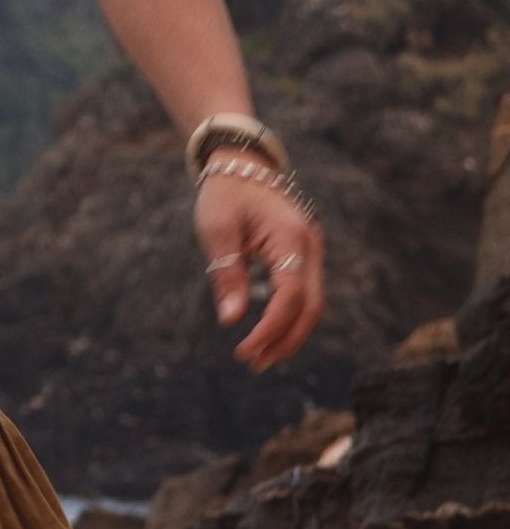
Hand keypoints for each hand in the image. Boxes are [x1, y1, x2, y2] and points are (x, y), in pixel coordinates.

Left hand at [194, 150, 326, 372]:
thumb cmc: (224, 195)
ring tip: (259, 357)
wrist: (241, 164)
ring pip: (312, 303)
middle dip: (285, 340)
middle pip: (310, 307)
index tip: (244, 351)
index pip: (290, 297)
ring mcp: (311, 251)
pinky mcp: (303, 255)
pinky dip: (290, 316)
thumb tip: (231, 321)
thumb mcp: (217, 232)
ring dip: (289, 333)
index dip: (270, 329)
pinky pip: (304, 293)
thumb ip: (227, 274)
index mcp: (291, 239)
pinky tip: (268, 334)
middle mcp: (311, 247)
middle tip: (253, 364)